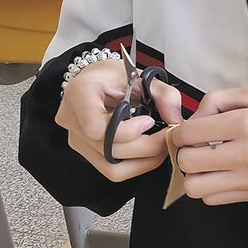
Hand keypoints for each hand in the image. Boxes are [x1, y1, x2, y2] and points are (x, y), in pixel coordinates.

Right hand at [56, 59, 182, 180]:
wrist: (97, 81)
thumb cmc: (114, 76)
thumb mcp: (140, 75)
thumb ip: (163, 94)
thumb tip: (175, 120)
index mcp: (79, 94)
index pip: (96, 128)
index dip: (127, 131)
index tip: (148, 121)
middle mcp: (71, 119)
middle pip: (109, 150)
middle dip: (146, 147)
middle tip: (167, 136)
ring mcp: (76, 139)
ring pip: (112, 167)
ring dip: (144, 160)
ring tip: (160, 145)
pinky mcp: (86, 153)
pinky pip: (113, 171)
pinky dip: (137, 166)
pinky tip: (149, 153)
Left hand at [171, 87, 247, 204]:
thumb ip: (221, 99)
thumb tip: (195, 117)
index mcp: (245, 124)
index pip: (188, 134)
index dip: (181, 132)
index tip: (189, 131)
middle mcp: (245, 154)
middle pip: (188, 162)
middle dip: (187, 152)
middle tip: (198, 147)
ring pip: (196, 187)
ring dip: (196, 174)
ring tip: (208, 163)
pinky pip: (214, 200)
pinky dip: (211, 188)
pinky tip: (222, 175)